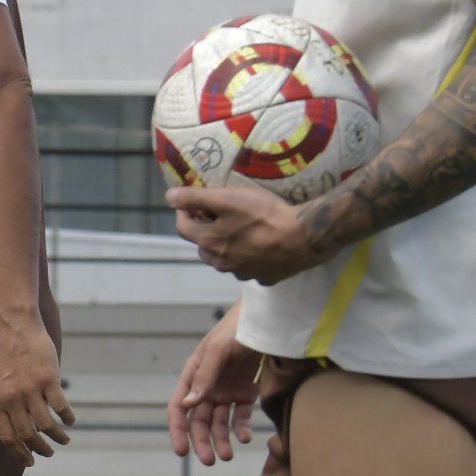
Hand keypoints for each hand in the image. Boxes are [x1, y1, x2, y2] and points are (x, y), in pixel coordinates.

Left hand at [0, 317, 76, 460]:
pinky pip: (60, 406)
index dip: (19, 453)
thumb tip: (20, 426)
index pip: (7, 436)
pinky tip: (70, 420)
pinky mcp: (47, 379)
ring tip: (64, 439)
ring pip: (46, 424)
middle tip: (49, 453)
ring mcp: (30, 389)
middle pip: (28, 435)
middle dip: (40, 449)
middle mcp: (12, 398)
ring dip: (57, 437)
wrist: (13, 328)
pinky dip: (67, 418)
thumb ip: (5, 403)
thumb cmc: (6, 357)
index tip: (30, 462)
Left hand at [172, 184, 327, 284]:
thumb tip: (169, 197)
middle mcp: (221, 263)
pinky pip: (250, 267)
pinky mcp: (266, 278)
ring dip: (226, 245)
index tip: (191, 201)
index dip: (184, 211)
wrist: (306, 237)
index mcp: (208, 243)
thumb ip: (195, 198)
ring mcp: (243, 273)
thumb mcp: (227, 199)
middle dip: (205, 229)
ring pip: (225, 258)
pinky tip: (262, 245)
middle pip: (203, 245)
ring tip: (240, 229)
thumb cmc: (264, 215)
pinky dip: (250, 257)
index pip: (182, 227)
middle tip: (218, 214)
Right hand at [172, 301, 264, 465]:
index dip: (178, 430)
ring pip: (219, 422)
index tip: (181, 451)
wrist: (268, 320)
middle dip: (202, 441)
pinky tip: (244, 438)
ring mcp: (227, 390)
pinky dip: (241, 428)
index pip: (178, 407)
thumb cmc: (237, 329)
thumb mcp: (218, 350)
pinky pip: (241, 415)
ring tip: (227, 456)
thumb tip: (187, 404)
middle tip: (210, 460)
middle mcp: (207, 386)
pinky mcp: (248, 392)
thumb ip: (204, 377)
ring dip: (221, 439)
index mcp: (193, 375)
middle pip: (199, 420)